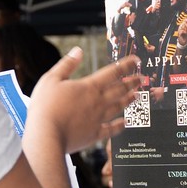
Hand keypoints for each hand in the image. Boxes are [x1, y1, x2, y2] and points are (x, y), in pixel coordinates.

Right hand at [29, 49, 146, 152]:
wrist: (46, 136)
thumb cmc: (44, 107)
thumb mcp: (51, 79)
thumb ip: (66, 64)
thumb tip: (78, 51)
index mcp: (88, 86)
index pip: (113, 72)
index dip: (126, 65)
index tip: (136, 60)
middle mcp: (97, 102)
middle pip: (120, 89)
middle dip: (132, 82)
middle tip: (141, 78)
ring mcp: (98, 119)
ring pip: (118, 107)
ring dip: (129, 100)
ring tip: (137, 95)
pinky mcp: (94, 134)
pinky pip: (112, 129)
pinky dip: (120, 125)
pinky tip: (125, 123)